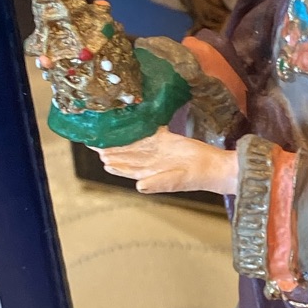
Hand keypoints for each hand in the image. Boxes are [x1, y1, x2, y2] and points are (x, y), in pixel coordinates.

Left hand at [98, 130, 238, 196]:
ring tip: (106, 131)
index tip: (99, 154)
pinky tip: (132, 121)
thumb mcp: (176, 181)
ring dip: (120, 138)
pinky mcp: (167, 139)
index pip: (125, 167)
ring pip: (134, 142)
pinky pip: (151, 132)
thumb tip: (139, 186)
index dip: (112, 161)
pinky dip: (141, 126)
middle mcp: (150, 161)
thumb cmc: (197, 177)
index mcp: (149, 172)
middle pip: (126, 153)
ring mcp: (158, 150)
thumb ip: (157, 184)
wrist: (214, 168)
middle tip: (93, 139)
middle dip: (110, 148)